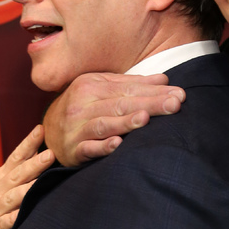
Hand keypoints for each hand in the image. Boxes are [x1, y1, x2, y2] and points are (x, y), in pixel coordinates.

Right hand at [0, 125, 53, 228]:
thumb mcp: (8, 186)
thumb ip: (24, 170)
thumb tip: (48, 150)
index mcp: (3, 177)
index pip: (17, 157)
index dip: (28, 143)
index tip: (41, 129)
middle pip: (18, 174)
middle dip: (34, 164)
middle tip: (51, 154)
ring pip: (13, 196)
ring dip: (27, 188)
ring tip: (42, 180)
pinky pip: (5, 222)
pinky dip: (14, 217)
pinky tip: (24, 212)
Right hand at [43, 72, 185, 166]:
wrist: (49, 130)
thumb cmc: (83, 106)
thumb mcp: (102, 89)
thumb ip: (132, 84)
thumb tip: (164, 80)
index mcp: (92, 85)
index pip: (129, 88)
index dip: (155, 91)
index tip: (180, 94)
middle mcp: (83, 104)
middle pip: (121, 104)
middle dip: (150, 104)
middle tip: (175, 105)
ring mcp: (77, 127)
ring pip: (105, 123)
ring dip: (125, 122)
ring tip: (146, 119)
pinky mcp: (73, 149)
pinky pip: (89, 147)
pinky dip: (103, 146)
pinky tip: (117, 144)